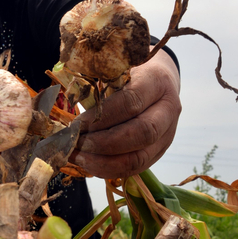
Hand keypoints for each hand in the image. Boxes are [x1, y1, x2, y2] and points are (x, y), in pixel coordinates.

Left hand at [72, 51, 180, 179]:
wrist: (159, 79)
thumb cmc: (130, 71)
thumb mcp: (116, 69)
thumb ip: (98, 86)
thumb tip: (69, 107)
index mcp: (157, 81)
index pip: (131, 102)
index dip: (101, 117)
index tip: (76, 124)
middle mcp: (168, 110)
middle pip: (141, 133)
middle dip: (104, 143)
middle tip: (76, 143)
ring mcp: (167, 134)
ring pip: (140, 157)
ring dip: (104, 162)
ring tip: (78, 157)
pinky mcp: (159, 151)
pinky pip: (135, 168)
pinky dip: (109, 169)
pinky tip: (88, 164)